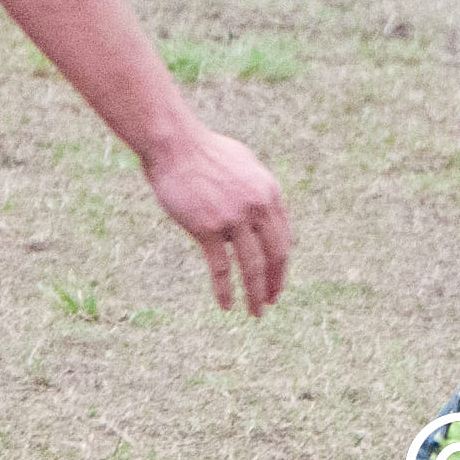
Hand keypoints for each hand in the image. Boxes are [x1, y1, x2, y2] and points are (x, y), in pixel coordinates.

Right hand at [143, 126, 289, 315]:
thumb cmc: (207, 154)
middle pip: (274, 254)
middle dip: (274, 283)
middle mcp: (257, 206)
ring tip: (255, 312)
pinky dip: (225, 289)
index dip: (281, 264)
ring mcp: (233, 218)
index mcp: (269, 192)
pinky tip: (226, 305)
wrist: (176, 146)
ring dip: (255, 293)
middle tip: (270, 302)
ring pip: (252, 266)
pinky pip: (220, 267)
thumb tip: (261, 216)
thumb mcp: (244, 167)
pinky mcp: (207, 228)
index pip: (283, 237)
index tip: (277, 281)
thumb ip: (256, 192)